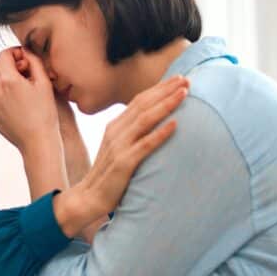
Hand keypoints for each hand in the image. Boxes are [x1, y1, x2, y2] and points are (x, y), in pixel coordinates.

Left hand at [0, 47, 59, 152]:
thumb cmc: (45, 112)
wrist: (38, 141)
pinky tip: (14, 101)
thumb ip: (34, 61)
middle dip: (6, 64)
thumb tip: (25, 51)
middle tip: (22, 71)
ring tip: (17, 85)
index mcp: (8, 80)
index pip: (3, 55)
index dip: (14, 53)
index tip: (24, 59)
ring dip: (0, 78)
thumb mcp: (44, 83)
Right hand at [53, 75, 189, 241]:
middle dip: (165, 90)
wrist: (89, 197)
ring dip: (166, 104)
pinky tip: (175, 124)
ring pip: (145, 119)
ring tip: (184, 94)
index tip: (178, 79)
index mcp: (115, 127)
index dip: (158, 88)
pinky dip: (160, 133)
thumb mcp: (118, 149)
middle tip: (187, 80)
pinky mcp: (123, 163)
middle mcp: (115, 132)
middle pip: (143, 105)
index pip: (139, 101)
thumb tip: (154, 124)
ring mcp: (119, 147)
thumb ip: (132, 135)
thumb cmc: (109, 175)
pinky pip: (145, 145)